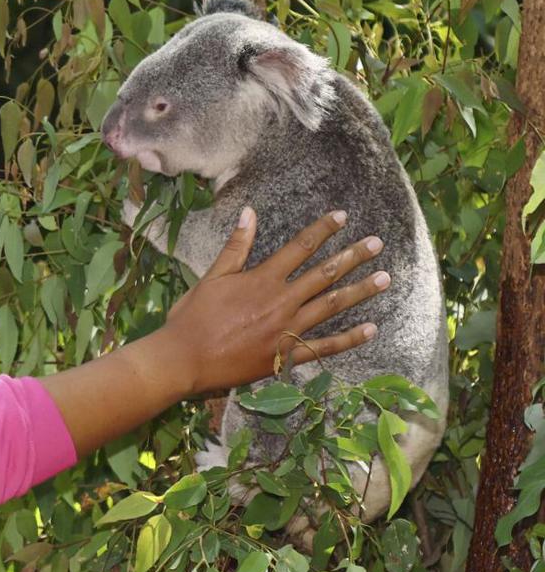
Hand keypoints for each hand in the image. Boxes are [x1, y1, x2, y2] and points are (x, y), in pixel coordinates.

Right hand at [158, 206, 386, 394]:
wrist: (185, 359)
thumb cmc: (192, 317)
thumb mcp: (211, 277)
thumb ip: (236, 246)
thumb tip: (249, 212)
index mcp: (262, 279)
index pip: (300, 247)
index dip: (322, 230)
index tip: (342, 217)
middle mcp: (281, 302)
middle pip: (324, 274)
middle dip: (352, 256)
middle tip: (377, 243)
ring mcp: (287, 330)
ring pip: (331, 306)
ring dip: (360, 291)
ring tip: (385, 278)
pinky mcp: (286, 355)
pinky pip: (325, 347)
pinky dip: (349, 339)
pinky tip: (371, 329)